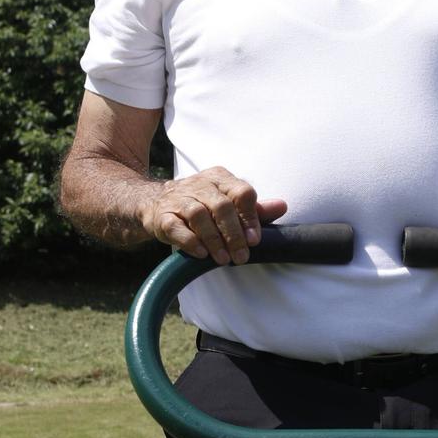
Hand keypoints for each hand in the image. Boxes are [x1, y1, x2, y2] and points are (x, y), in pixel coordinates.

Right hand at [141, 167, 287, 263]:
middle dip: (234, 234)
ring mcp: (178, 198)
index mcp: (220, 178)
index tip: (254, 241)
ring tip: (223, 259)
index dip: (250, 217)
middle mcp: (199, 184)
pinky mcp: (161, 215)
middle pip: (222, 206)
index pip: (242, 192)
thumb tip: (283, 206)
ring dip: (213, 240)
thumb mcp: (228, 202)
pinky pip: (176, 227)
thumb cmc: (201, 204)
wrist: (155, 203)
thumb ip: (254, 208)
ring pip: (199, 216)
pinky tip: (201, 253)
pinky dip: (190, 241)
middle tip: (241, 257)